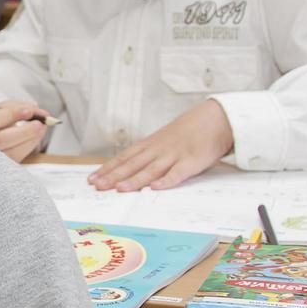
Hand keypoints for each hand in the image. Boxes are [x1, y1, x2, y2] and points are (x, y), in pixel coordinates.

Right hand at [0, 100, 52, 161]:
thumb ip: (14, 107)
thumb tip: (38, 111)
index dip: (12, 114)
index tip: (29, 111)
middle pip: (0, 139)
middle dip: (24, 131)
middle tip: (40, 123)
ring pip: (9, 152)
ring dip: (29, 140)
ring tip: (41, 129)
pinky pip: (15, 159)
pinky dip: (27, 147)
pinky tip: (34, 138)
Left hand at [89, 99, 233, 191]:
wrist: (215, 119)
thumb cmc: (186, 133)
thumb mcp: (163, 140)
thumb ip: (148, 154)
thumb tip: (127, 169)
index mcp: (150, 145)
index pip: (124, 158)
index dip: (107, 168)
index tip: (92, 179)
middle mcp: (158, 150)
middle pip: (133, 164)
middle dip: (113, 176)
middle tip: (97, 186)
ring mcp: (175, 155)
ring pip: (151, 169)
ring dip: (135, 179)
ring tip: (119, 189)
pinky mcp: (192, 161)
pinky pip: (178, 173)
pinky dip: (167, 181)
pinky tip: (155, 188)